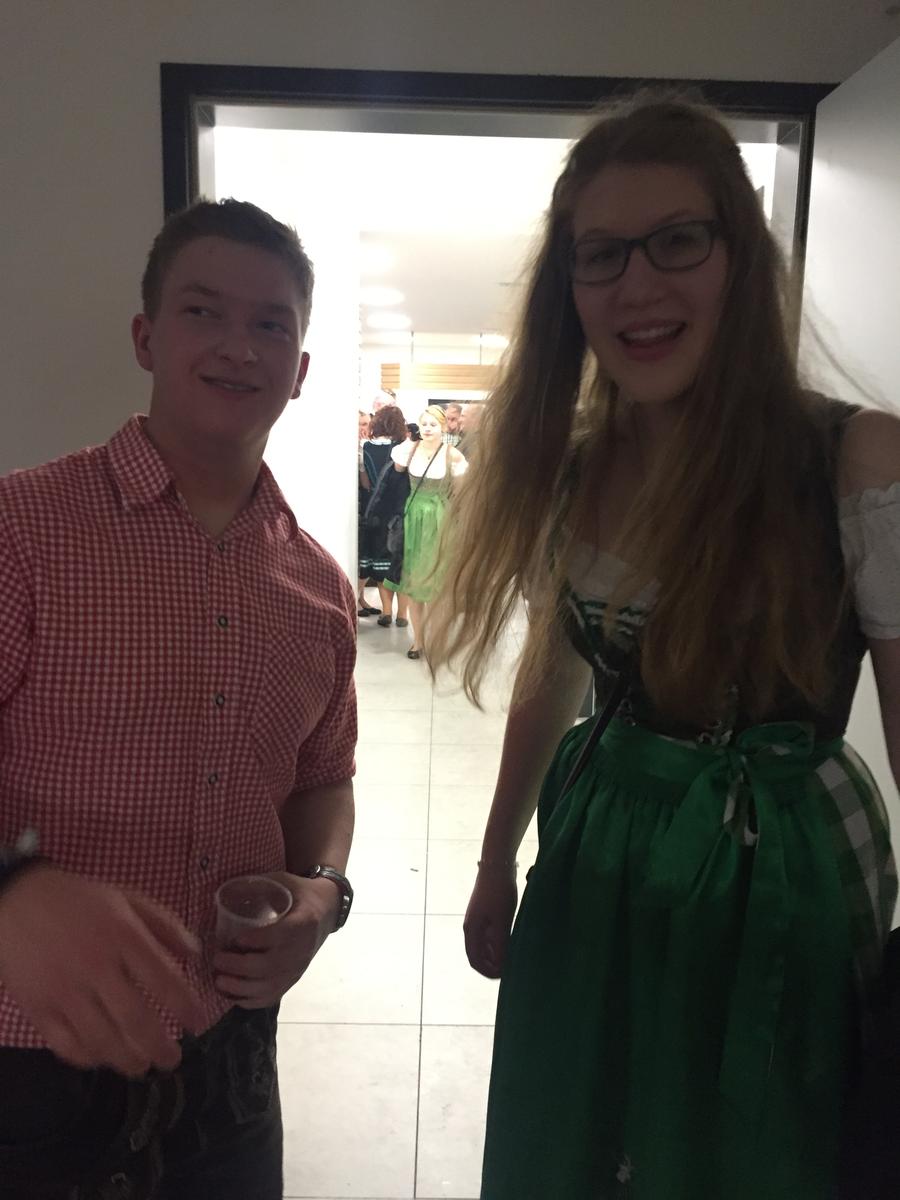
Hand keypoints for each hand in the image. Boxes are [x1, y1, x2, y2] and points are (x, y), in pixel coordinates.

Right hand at [0, 865, 204, 1076]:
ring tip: (142, 1067)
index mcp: (124, 936)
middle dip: (159, 1046)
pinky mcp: (38, 1007)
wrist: (17, 901)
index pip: (163, 979)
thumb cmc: (79, 901)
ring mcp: (65, 990)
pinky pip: (65, 1044)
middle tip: (172, 1059)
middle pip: (134, 1018)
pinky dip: (87, 1058)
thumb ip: (164, 924)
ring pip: (101, 1039)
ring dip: (126, 1060)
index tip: (200, 1024)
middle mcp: (97, 966)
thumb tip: (196, 954)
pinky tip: (102, 1059)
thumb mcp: (127, 898)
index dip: (185, 1006)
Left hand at [211, 872, 339, 1007]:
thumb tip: (224, 891)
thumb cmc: (300, 894)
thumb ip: (260, 885)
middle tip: (217, 960)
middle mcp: (303, 949)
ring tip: (218, 980)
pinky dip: (249, 1001)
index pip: (282, 936)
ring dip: (240, 988)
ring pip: (268, 987)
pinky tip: (231, 994)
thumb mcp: (285, 881)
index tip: (235, 939)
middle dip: (239, 967)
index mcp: (305, 921)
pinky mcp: (293, 980)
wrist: (326, 911)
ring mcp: (298, 968)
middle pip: (270, 966)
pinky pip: (271, 997)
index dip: (257, 940)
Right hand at [463, 866, 517, 978]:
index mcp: (471, 930)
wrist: (496, 866)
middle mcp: (470, 927)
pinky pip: (487, 936)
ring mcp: (477, 920)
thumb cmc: (499, 893)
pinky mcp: (484, 913)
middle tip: (509, 971)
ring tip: (510, 959)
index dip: (488, 972)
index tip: (504, 977)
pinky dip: (495, 944)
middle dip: (491, 966)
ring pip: (482, 946)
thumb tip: (500, 965)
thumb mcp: (502, 921)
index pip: (475, 960)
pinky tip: (508, 943)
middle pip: (477, 955)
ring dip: (493, 955)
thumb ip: (500, 944)